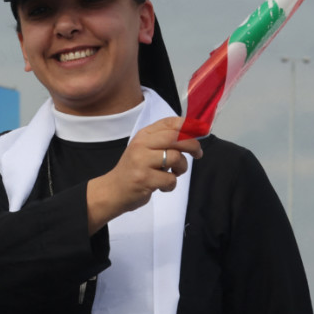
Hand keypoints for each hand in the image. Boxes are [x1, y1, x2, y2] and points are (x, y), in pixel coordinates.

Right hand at [84, 117, 200, 232]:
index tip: (200, 133)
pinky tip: (163, 186)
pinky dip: (171, 185)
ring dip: (182, 168)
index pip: (170, 122)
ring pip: (175, 157)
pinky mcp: (144, 178)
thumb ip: (164, 141)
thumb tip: (193, 136)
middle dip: (192, 145)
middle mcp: (141, 144)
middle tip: (197, 154)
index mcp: (144, 135)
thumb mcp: (145, 150)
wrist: (113, 191)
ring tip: (174, 173)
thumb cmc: (134, 170)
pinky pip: (170, 179)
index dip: (189, 126)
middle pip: (175, 137)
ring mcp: (141, 161)